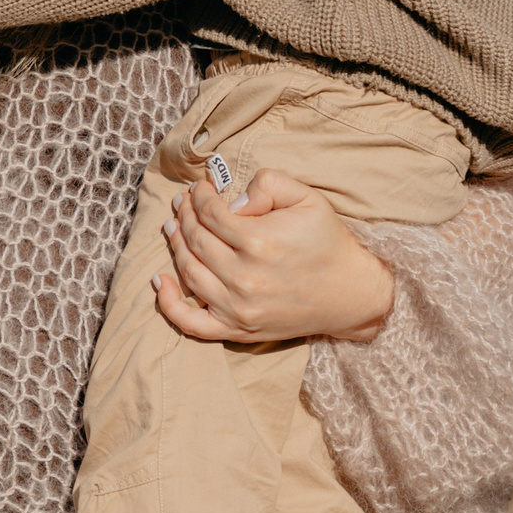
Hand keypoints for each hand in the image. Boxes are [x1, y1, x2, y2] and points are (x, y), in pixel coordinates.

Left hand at [151, 167, 394, 343]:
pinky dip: (169, 304)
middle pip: (195, 240)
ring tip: (173, 226)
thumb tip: (234, 198)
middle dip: (184, 216)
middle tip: (181, 203)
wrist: (352, 293)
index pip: (210, 214)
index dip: (200, 197)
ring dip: (175, 246)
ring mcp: (239, 307)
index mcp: (259, 241)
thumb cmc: (328, 242)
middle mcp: (244, 277)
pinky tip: (160, 281)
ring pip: (189, 273)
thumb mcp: (308, 199)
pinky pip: (192, 323)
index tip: (199, 188)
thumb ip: (269, 184)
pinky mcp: (239, 329)